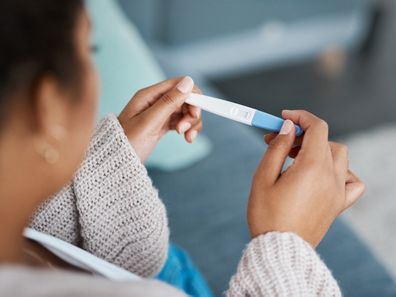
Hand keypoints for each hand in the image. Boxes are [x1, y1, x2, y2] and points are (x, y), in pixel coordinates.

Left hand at [118, 76, 202, 161]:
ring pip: (185, 111)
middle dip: (191, 113)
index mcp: (149, 95)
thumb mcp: (149, 122)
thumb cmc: (127, 143)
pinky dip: (187, 129)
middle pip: (185, 98)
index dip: (192, 97)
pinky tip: (187, 138)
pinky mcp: (161, 125)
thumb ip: (169, 102)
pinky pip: (181, 121)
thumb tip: (188, 81)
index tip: (194, 114)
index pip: (179, 84)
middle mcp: (154, 101)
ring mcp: (159, 113)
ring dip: (191, 123)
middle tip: (186, 130)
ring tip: (187, 138)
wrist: (115, 163)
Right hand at [248, 110, 364, 246]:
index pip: (317, 127)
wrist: (279, 249)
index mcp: (312, 167)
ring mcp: (338, 191)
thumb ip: (277, 147)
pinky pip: (351, 180)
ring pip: (339, 155)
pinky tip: (323, 175)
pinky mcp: (339, 204)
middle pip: (324, 140)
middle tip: (278, 141)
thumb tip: (289, 126)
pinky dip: (340, 170)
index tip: (283, 117)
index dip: (300, 117)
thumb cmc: (267, 214)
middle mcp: (331, 177)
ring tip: (296, 158)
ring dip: (319, 149)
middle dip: (302, 135)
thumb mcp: (263, 177)